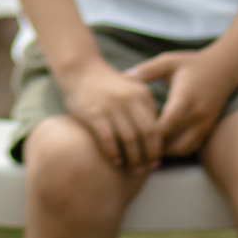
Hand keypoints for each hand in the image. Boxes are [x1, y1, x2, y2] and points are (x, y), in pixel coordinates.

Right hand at [54, 57, 162, 172]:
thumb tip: (157, 138)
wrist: (80, 69)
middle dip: (148, 156)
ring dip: (133, 158)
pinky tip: (115, 162)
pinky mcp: (93, 113)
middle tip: (145, 169)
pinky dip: (113, 154)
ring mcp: (111, 106)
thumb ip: (144, 109)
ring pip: (130, 140)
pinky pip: (108, 139)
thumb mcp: (131, 90)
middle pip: (147, 135)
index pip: (157, 127)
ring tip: (132, 169)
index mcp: (142, 95)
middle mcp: (129, 99)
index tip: (155, 161)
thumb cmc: (107, 85)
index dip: (158, 147)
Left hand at [131, 48, 235, 157]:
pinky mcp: (207, 130)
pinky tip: (158, 145)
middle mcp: (197, 115)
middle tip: (133, 145)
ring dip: (164, 151)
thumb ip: (147, 70)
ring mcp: (204, 125)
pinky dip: (174, 150)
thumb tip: (124, 77)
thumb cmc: (190, 64)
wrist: (223, 69)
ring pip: (183, 149)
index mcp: (186, 97)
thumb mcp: (168, 61)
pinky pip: (190, 147)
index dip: (150, 131)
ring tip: (143, 147)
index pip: (168, 123)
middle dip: (153, 146)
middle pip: (174, 142)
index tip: (131, 130)